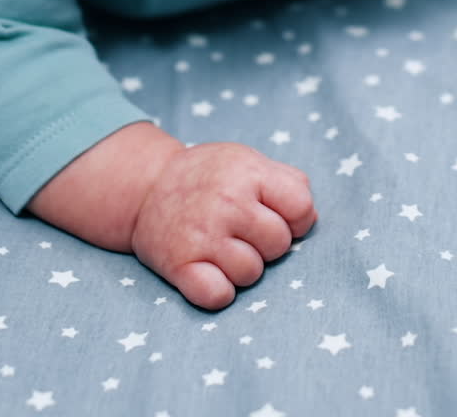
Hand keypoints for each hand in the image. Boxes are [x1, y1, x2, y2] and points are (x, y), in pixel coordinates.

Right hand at [130, 140, 316, 308]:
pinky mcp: (179, 264)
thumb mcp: (248, 161)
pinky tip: (210, 271)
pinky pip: (218, 296)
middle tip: (242, 231)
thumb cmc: (209, 177)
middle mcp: (226, 202)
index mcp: (248, 172)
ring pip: (252, 274)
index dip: (296, 218)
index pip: (301, 207)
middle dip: (267, 243)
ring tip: (222, 247)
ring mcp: (202, 235)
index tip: (276, 216)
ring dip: (242, 267)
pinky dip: (219, 291)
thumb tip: (309, 219)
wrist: (147, 187)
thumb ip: (288, 182)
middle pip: (279, 245)